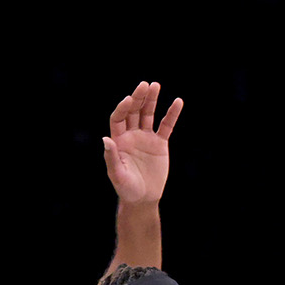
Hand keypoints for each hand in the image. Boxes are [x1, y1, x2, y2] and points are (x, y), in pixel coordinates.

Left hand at [104, 80, 182, 207]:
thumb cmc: (126, 189)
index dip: (123, 108)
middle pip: (134, 111)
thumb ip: (111, 157)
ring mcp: (146, 137)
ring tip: (156, 85)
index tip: (129, 99)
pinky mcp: (160, 143)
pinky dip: (172, 114)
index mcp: (118, 140)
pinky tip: (177, 102)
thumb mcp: (117, 175)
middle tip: (145, 85)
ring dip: (151, 100)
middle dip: (138, 98)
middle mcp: (131, 135)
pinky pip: (166, 126)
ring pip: (148, 114)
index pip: (119, 118)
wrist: (143, 198)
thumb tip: (106, 139)